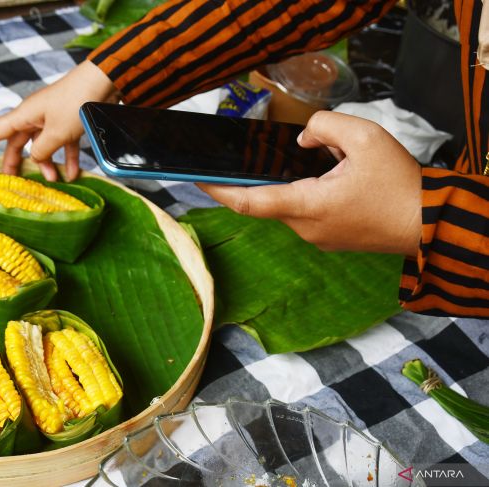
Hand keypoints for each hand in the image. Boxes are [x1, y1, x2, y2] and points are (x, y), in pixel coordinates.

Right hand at [0, 60, 118, 181]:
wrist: (103, 83)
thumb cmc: (76, 103)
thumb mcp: (56, 132)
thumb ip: (42, 150)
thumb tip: (35, 159)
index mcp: (25, 114)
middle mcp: (35, 116)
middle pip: (18, 142)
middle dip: (16, 162)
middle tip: (13, 182)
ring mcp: (52, 119)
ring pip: (42, 145)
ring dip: (46, 163)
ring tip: (52, 180)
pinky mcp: (69, 122)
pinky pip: (63, 143)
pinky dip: (67, 158)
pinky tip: (73, 174)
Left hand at [198, 111, 421, 255]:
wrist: (429, 225)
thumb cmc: (400, 185)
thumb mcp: (366, 138)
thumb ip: (326, 127)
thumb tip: (303, 139)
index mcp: (308, 206)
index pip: (249, 202)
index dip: (218, 190)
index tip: (196, 179)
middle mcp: (305, 228)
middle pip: (269, 198)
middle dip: (264, 175)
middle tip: (257, 156)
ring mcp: (316, 238)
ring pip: (289, 204)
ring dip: (292, 182)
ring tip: (316, 163)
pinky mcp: (329, 239)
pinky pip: (305, 213)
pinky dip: (306, 193)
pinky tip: (328, 178)